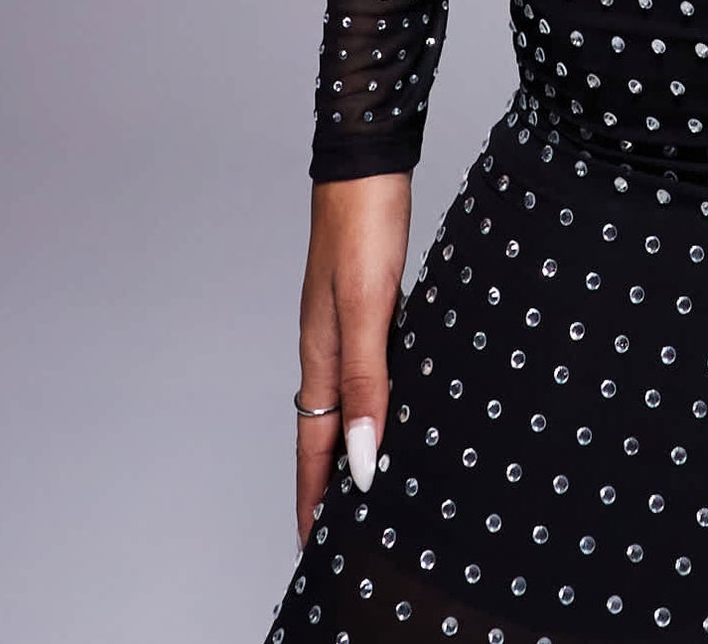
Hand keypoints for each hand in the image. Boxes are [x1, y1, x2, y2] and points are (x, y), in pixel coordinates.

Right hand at [294, 173, 412, 552]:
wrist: (368, 162)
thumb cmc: (365, 226)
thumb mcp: (369, 308)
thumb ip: (366, 381)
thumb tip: (365, 458)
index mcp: (320, 354)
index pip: (314, 445)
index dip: (314, 495)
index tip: (313, 544)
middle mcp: (326, 344)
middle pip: (325, 429)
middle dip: (328, 481)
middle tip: (337, 529)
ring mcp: (345, 323)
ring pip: (347, 399)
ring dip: (352, 441)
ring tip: (364, 481)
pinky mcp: (368, 302)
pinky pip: (368, 369)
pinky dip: (374, 400)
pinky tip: (394, 402)